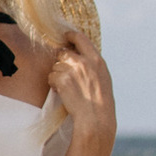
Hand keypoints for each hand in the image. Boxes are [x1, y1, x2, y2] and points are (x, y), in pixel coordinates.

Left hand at [47, 33, 115, 147]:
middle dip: (61, 62)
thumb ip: (92, 64)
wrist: (95, 118)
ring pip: (56, 66)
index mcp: (96, 60)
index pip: (80, 38)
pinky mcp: (62, 80)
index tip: (65, 37)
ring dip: (58, 75)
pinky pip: (51, 77)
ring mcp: (72, 70)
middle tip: (65, 73)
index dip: (70, 36)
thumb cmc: (101, 102)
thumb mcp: (103, 77)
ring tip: (68, 88)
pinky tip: (63, 92)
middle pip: (63, 52)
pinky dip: (54, 84)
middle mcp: (84, 62)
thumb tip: (80, 55)